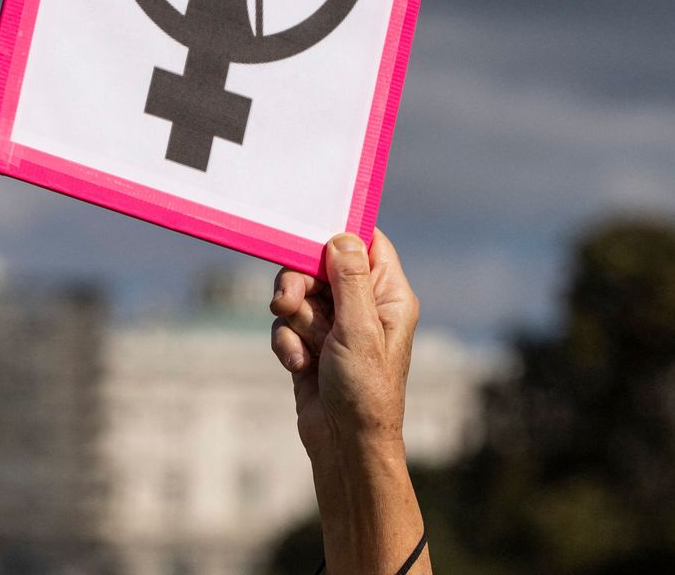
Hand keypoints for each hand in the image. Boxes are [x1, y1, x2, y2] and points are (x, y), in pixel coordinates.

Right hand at [269, 229, 420, 456]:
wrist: (345, 445)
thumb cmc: (366, 390)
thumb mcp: (359, 329)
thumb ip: (349, 279)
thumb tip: (341, 236)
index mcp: (388, 296)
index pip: (367, 243)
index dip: (338, 232)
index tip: (307, 229)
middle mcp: (363, 306)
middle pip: (320, 265)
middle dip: (299, 282)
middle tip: (286, 299)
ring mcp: (335, 326)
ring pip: (298, 295)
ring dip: (292, 317)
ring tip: (301, 344)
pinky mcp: (310, 345)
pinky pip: (287, 325)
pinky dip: (287, 343)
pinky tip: (298, 365)